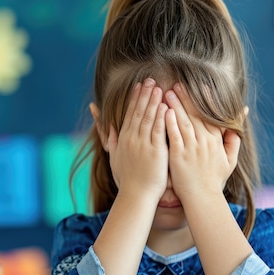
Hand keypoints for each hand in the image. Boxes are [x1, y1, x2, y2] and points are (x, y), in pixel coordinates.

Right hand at [107, 78, 168, 200]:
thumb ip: (111, 139)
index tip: (139, 86)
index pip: (129, 114)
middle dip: (144, 95)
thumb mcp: (115, 157)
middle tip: (150, 79)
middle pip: (138, 112)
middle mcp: (131, 139)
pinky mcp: (154, 151)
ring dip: (153, 101)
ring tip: (158, 87)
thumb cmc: (127, 179)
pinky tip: (165, 106)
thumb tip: (108, 126)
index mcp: (123, 139)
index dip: (135, 99)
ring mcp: (142, 144)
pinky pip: (158, 130)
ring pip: (148, 118)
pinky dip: (161, 117)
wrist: (136, 195)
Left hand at [164, 83, 240, 202]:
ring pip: (184, 122)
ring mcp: (191, 148)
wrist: (202, 198)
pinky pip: (174, 135)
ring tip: (169, 92)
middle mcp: (204, 142)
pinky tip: (164, 112)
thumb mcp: (230, 160)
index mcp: (215, 141)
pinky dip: (170, 122)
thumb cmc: (214, 180)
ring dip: (176, 106)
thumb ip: (234, 140)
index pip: (210, 116)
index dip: (204, 101)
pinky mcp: (179, 156)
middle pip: (195, 115)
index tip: (199, 87)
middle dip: (186, 98)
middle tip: (178, 84)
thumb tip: (242, 121)